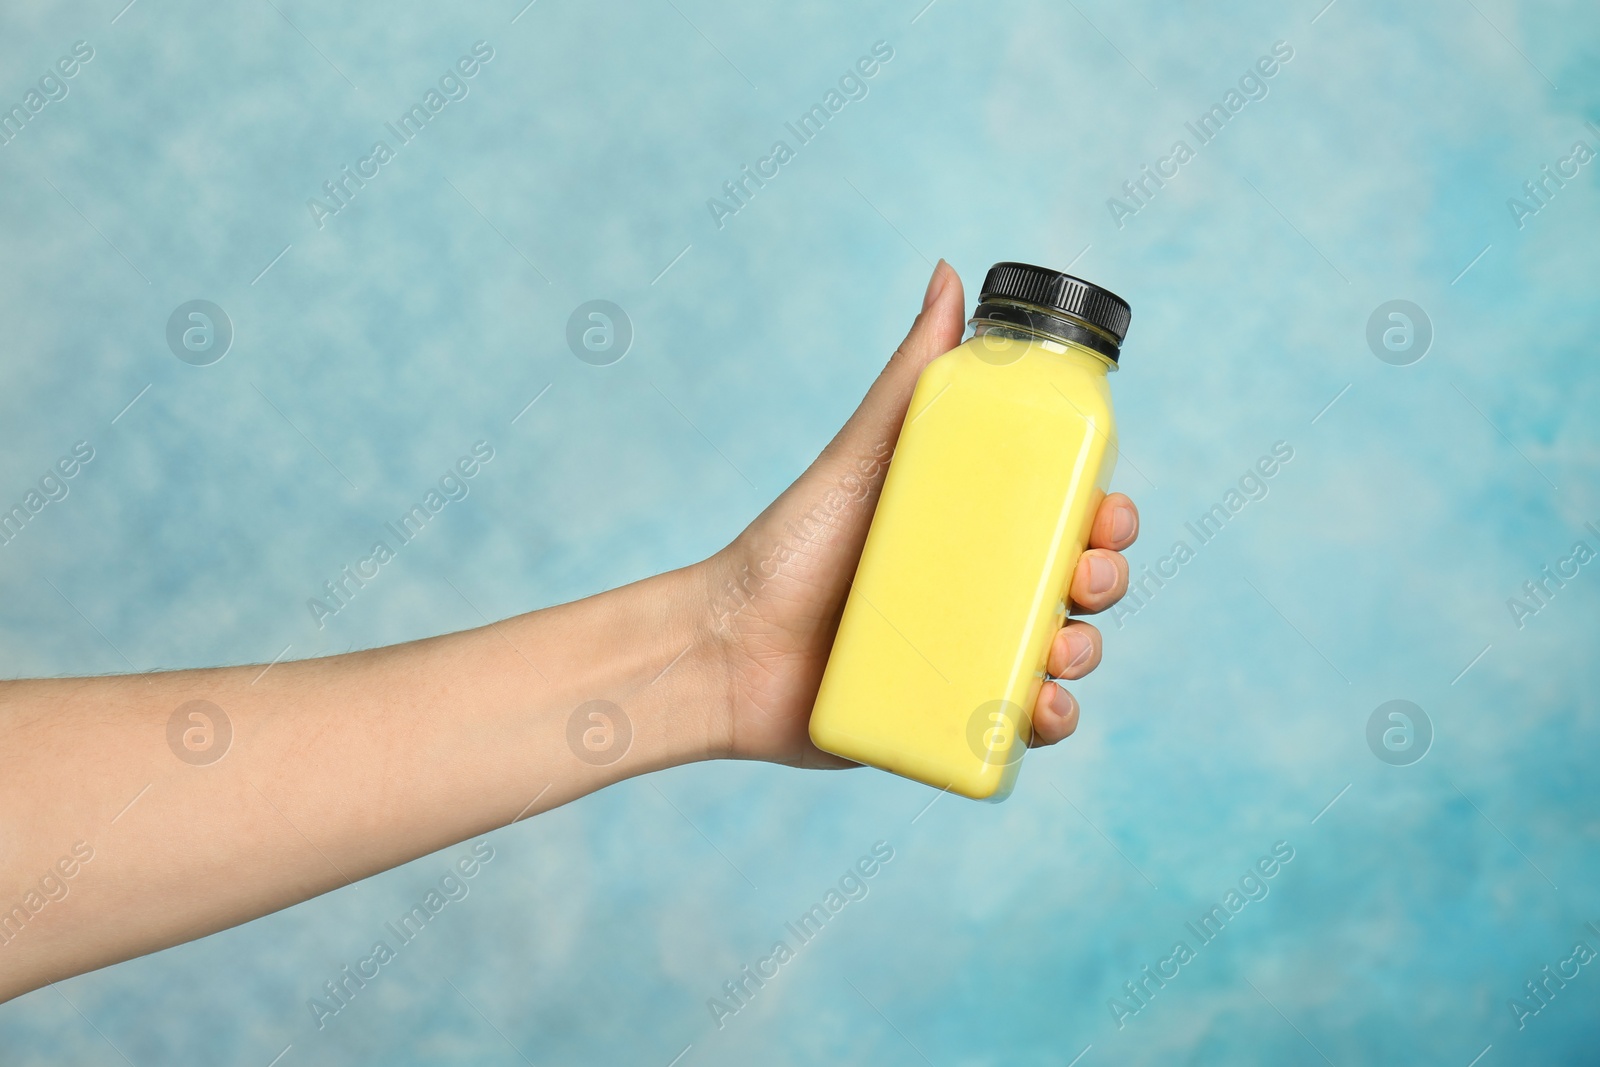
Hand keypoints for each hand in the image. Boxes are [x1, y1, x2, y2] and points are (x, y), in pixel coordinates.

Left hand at [698, 260, 1138, 766]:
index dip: (1105, 518)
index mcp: (974, 531)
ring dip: (1085, 653)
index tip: (1107, 513)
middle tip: (1084, 579)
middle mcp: (980, 593)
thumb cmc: (793, 545)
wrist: (726, 648)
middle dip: (1105, 581)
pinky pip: (1017, 725)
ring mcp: (967, 658)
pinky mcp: (946, 717)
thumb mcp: (863, 456)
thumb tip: (946, 273)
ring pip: (1060, 656)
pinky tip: (1044, 710)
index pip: (1065, 519)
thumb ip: (910, 376)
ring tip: (1058, 651)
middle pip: (1077, 586)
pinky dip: (1048, 722)